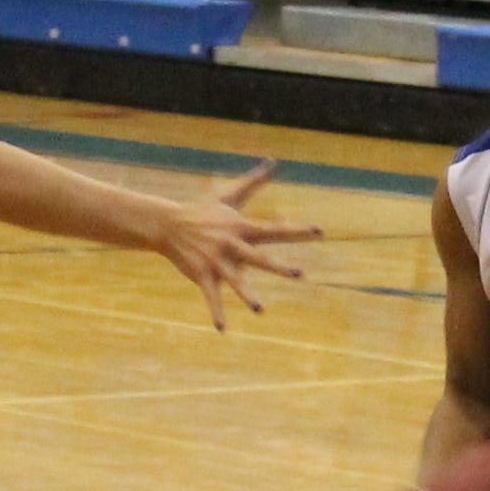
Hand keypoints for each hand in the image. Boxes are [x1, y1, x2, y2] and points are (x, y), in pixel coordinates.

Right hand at [153, 162, 318, 326]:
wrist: (168, 224)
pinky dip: (216, 312)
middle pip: (259, 257)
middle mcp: (232, 244)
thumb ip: (254, 181)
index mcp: (242, 227)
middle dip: (279, 266)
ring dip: (246, 295)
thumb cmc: (203, 210)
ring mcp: (216, 261)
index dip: (299, 230)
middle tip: (300, 274)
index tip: (320, 232)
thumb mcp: (229, 195)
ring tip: (259, 309)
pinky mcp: (202, 274)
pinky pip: (212, 296)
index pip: (276, 229)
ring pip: (235, 280)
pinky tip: (221, 329)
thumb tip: (272, 161)